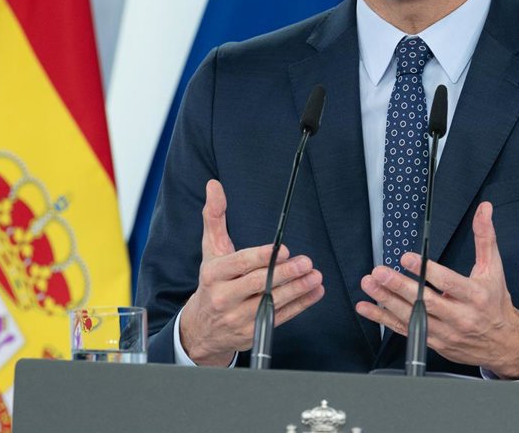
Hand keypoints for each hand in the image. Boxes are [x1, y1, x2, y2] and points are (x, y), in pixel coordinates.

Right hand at [178, 179, 324, 365]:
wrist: (203, 329)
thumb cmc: (212, 282)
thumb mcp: (210, 249)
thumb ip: (214, 216)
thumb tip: (214, 185)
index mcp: (214, 274)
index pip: (240, 264)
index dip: (262, 257)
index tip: (282, 249)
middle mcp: (224, 297)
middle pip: (258, 284)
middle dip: (284, 273)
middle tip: (306, 262)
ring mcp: (239, 318)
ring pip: (272, 303)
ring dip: (297, 290)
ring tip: (315, 277)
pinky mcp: (253, 332)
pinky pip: (281, 318)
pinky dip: (301, 305)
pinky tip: (315, 292)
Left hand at [356, 201, 518, 378]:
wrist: (503, 343)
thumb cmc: (495, 303)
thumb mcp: (493, 268)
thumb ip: (485, 238)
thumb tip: (484, 210)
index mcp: (475, 296)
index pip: (448, 282)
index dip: (426, 271)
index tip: (407, 258)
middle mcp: (460, 317)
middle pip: (426, 302)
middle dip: (399, 286)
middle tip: (380, 272)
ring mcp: (446, 333)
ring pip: (412, 318)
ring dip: (387, 301)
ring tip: (370, 285)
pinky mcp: (434, 342)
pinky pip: (406, 331)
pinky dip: (384, 320)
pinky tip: (369, 308)